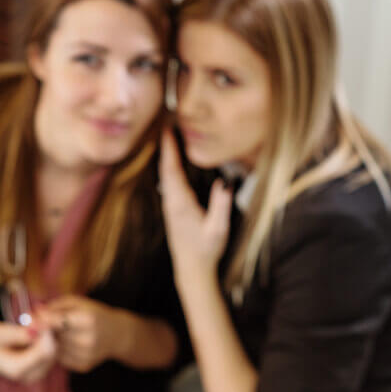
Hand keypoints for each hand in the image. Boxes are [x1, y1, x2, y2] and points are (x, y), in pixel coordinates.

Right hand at [0, 321, 56, 382]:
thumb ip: (17, 334)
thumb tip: (38, 332)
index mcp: (18, 369)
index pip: (45, 351)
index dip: (46, 332)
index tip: (38, 316)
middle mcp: (30, 376)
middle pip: (52, 352)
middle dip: (46, 332)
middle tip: (35, 316)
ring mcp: (37, 374)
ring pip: (53, 351)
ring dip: (46, 334)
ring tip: (30, 323)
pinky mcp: (41, 369)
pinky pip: (51, 352)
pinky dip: (45, 339)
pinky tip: (33, 331)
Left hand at [36, 295, 119, 373]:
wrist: (116, 335)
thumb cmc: (92, 314)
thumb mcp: (77, 303)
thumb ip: (54, 307)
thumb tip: (33, 312)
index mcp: (88, 319)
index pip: (59, 321)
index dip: (41, 321)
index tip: (28, 321)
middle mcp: (88, 339)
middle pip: (55, 336)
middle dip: (43, 332)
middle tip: (35, 327)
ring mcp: (86, 355)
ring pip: (55, 349)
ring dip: (49, 343)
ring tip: (55, 334)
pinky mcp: (83, 366)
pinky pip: (60, 359)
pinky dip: (58, 352)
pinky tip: (64, 345)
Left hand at [158, 132, 232, 280]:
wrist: (191, 270)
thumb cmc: (206, 250)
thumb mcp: (218, 229)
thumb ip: (221, 205)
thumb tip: (225, 181)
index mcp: (180, 203)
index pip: (171, 170)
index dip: (169, 148)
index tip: (167, 128)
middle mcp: (171, 202)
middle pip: (164, 168)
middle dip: (165, 144)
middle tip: (166, 121)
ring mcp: (170, 206)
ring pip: (165, 174)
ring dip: (166, 154)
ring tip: (168, 134)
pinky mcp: (172, 209)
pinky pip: (168, 181)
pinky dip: (169, 166)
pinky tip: (172, 160)